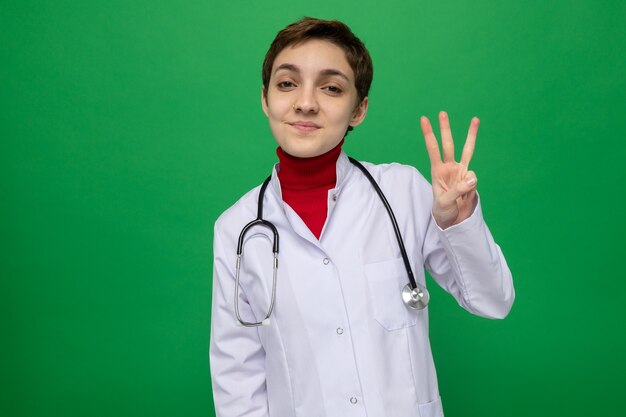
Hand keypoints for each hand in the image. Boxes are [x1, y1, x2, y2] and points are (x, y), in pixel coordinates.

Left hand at [420, 111, 478, 228]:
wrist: (453, 218)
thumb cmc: (443, 209)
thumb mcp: (446, 202)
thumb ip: (458, 190)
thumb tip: (473, 176)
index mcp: (437, 171)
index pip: (432, 149)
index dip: (428, 134)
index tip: (424, 120)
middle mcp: (448, 167)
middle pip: (448, 144)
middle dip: (445, 129)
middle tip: (442, 113)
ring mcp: (460, 170)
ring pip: (466, 149)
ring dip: (470, 135)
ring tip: (475, 119)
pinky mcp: (470, 177)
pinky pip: (474, 174)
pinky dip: (472, 183)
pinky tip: (466, 192)